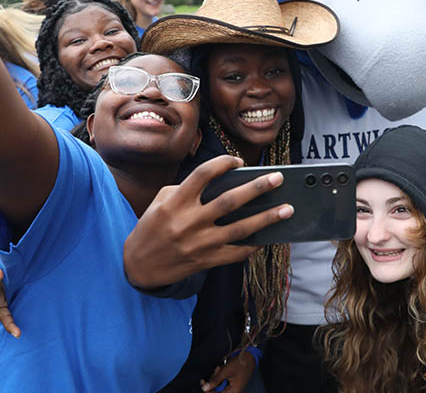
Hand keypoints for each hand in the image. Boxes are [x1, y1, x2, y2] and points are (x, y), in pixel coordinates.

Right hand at [123, 156, 291, 288]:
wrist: (138, 265)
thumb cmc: (152, 227)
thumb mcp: (160, 201)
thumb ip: (186, 189)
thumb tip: (222, 183)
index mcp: (176, 201)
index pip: (203, 175)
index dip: (223, 164)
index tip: (239, 160)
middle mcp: (189, 221)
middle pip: (230, 201)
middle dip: (258, 188)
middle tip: (278, 178)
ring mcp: (200, 243)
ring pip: (241, 228)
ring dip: (267, 218)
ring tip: (287, 209)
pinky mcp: (206, 260)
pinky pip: (237, 252)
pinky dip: (254, 244)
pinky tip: (269, 236)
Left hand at [201, 350, 255, 391]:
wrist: (250, 357)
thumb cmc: (241, 364)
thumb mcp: (226, 371)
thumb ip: (215, 380)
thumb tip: (205, 388)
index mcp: (233, 392)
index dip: (208, 389)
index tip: (202, 382)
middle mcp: (234, 392)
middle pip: (218, 391)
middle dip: (215, 380)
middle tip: (216, 371)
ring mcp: (235, 388)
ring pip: (221, 386)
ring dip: (218, 377)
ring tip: (221, 369)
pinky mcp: (234, 384)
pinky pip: (225, 383)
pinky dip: (222, 376)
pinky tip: (223, 370)